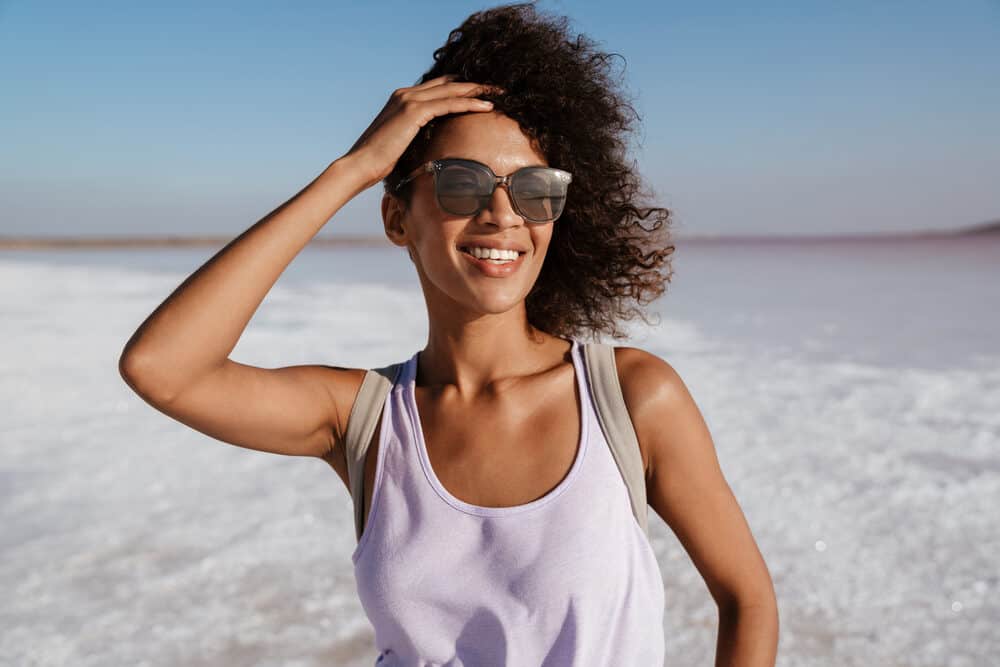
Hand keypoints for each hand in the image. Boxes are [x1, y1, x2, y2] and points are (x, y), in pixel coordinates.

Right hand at [341, 74, 500, 190]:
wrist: (360, 165)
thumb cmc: (378, 162)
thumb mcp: (400, 144)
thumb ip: (414, 136)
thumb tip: (429, 146)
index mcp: (401, 99)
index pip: (437, 87)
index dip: (460, 88)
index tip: (481, 93)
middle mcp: (405, 94)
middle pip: (448, 83)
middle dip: (474, 85)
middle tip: (496, 89)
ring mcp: (408, 100)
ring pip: (451, 89)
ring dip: (477, 91)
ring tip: (498, 94)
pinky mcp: (413, 111)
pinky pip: (448, 103)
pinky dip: (469, 103)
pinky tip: (486, 106)